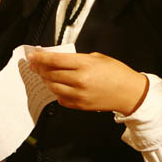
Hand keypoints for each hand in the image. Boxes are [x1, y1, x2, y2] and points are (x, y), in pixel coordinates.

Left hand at [27, 51, 148, 114]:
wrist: (129, 93)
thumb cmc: (117, 73)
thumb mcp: (98, 58)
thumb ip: (78, 59)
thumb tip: (60, 59)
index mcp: (84, 64)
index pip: (55, 60)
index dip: (40, 58)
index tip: (32, 56)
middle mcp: (80, 80)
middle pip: (51, 73)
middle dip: (40, 68)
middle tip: (35, 65)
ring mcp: (79, 94)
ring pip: (53, 87)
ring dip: (46, 81)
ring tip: (45, 75)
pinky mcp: (80, 105)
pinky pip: (61, 99)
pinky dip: (56, 92)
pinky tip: (57, 87)